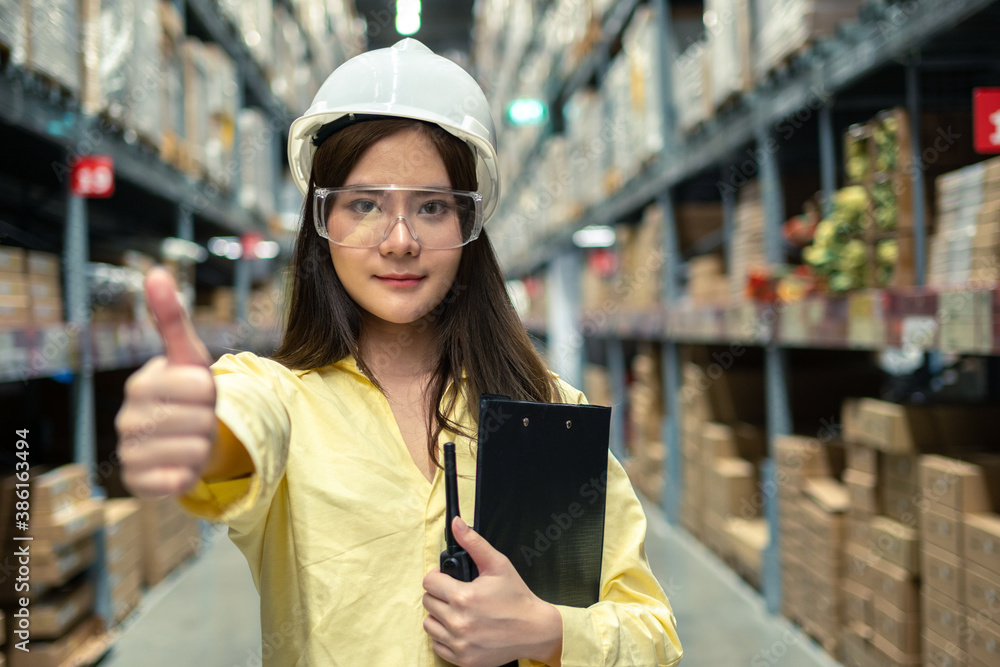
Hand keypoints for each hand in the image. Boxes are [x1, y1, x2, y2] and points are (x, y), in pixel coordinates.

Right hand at [115, 267, 216, 496]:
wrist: (183, 437)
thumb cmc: (188, 392)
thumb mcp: (189, 356)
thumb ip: (172, 318)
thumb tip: (156, 272)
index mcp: (140, 385)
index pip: (201, 386)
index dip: (213, 390)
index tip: (200, 392)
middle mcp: (128, 420)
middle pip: (202, 419)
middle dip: (210, 419)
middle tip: (198, 418)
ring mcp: (130, 452)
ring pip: (197, 450)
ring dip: (205, 446)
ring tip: (192, 439)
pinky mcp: (139, 483)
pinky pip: (180, 480)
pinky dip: (190, 473)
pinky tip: (181, 464)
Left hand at [422, 517, 562, 666]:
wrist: (534, 630)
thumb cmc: (517, 597)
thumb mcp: (498, 564)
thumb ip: (474, 543)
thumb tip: (457, 524)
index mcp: (464, 597)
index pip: (429, 582)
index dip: (438, 576)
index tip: (448, 578)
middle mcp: (458, 622)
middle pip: (427, 602)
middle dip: (440, 595)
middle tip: (457, 594)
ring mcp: (459, 643)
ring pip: (429, 624)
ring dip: (439, 616)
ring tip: (458, 611)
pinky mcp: (462, 659)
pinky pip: (437, 645)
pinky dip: (445, 637)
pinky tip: (461, 628)